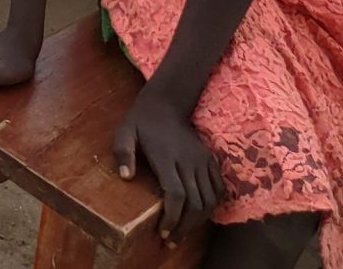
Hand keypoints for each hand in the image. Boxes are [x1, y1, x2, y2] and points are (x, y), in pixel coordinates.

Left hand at [113, 90, 222, 242]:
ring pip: (210, 199)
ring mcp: (202, 159)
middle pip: (195, 202)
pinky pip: (219, 187)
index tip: (162, 232)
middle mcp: (188, 160)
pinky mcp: (210, 158)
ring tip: (184, 232)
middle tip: (171, 240)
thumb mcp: (125, 132)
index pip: (176, 194)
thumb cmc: (142, 122)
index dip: (172, 218)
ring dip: (199, 221)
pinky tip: (200, 215)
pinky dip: (214, 205)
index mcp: (166, 156)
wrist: (166, 102)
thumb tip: (125, 177)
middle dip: (185, 227)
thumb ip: (123, 153)